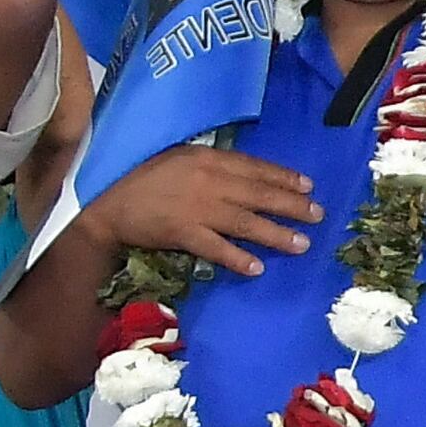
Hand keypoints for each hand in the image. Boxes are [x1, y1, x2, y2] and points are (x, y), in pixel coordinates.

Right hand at [103, 147, 323, 278]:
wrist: (108, 205)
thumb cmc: (145, 179)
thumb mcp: (181, 158)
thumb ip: (214, 165)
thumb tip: (249, 175)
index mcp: (207, 158)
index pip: (255, 168)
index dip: (284, 177)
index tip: (308, 187)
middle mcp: (208, 181)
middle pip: (259, 194)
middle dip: (292, 205)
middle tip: (318, 215)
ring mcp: (196, 208)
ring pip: (245, 222)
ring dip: (276, 234)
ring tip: (302, 243)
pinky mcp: (182, 233)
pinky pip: (216, 248)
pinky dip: (237, 258)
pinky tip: (257, 267)